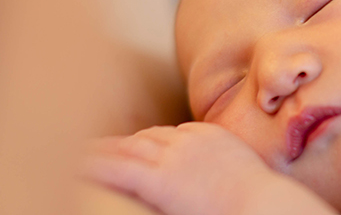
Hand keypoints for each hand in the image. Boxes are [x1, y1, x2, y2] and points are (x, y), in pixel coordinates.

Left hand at [82, 122, 335, 214]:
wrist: (265, 207)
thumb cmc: (262, 204)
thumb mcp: (245, 177)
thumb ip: (224, 173)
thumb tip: (215, 187)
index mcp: (211, 137)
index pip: (171, 134)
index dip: (148, 141)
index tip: (135, 147)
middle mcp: (189, 140)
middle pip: (147, 136)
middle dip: (124, 142)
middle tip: (97, 145)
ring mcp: (173, 156)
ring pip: (128, 146)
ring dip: (104, 149)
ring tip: (78, 152)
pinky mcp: (160, 178)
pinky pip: (118, 165)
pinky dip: (94, 163)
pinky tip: (74, 163)